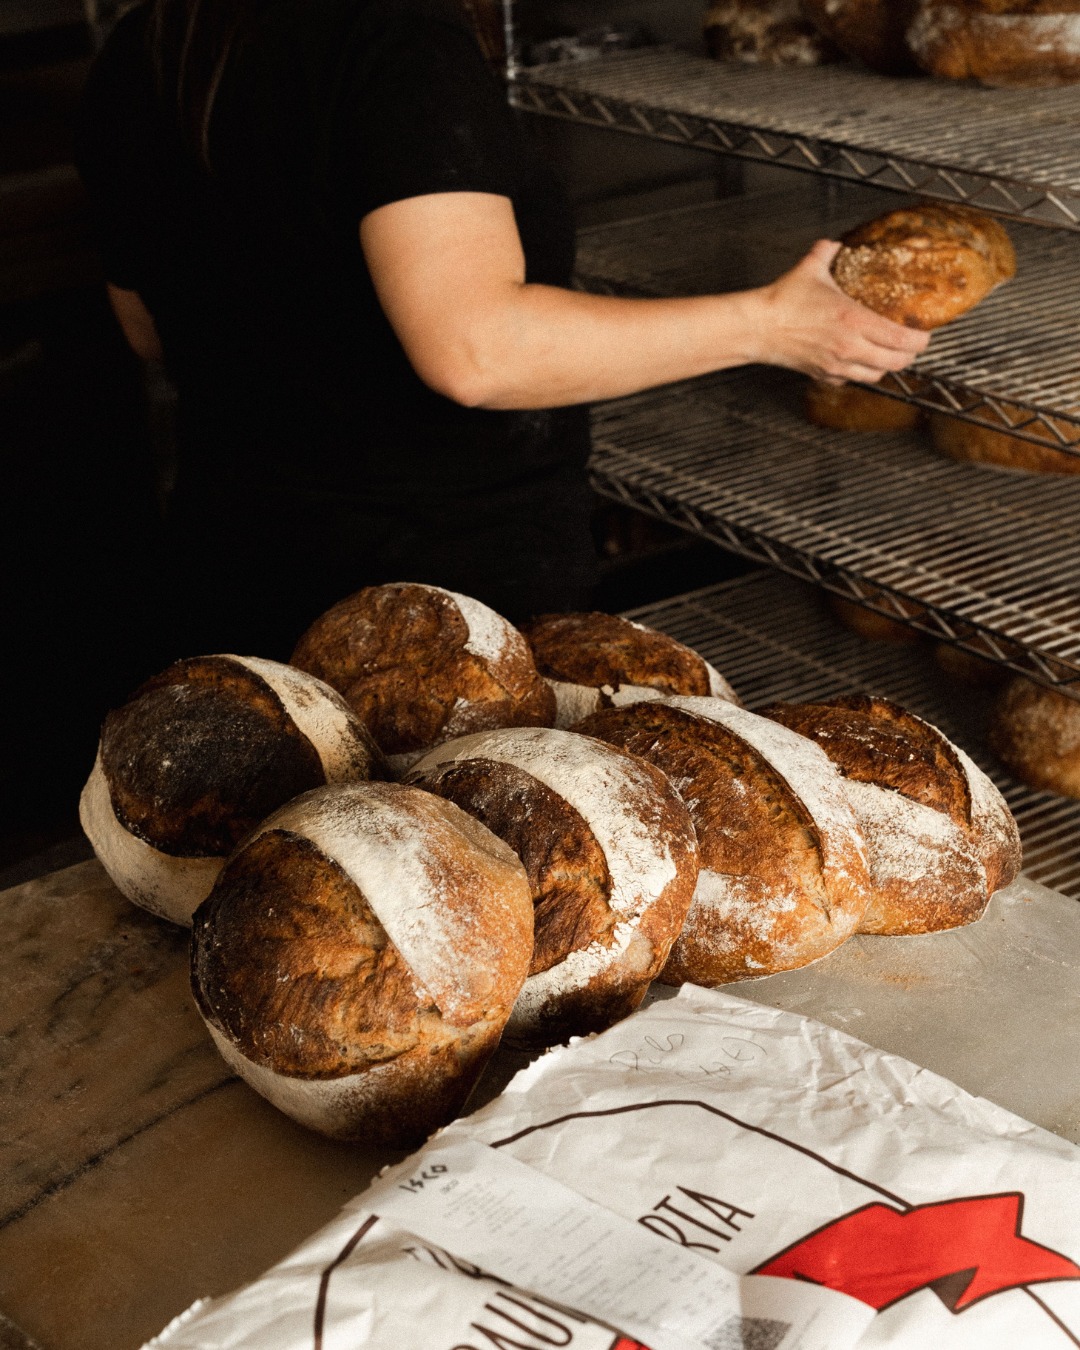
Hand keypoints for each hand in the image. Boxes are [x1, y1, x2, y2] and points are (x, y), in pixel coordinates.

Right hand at [752, 240, 929, 383]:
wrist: (757, 328)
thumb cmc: (782, 302)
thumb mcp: (810, 269)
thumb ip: (827, 253)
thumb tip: (834, 244)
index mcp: (854, 321)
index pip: (901, 339)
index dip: (920, 340)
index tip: (925, 333)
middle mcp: (850, 347)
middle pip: (896, 363)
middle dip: (909, 355)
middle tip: (913, 345)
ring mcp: (837, 365)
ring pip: (877, 376)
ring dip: (887, 366)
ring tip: (890, 355)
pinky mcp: (824, 375)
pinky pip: (852, 381)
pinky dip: (861, 373)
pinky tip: (859, 361)